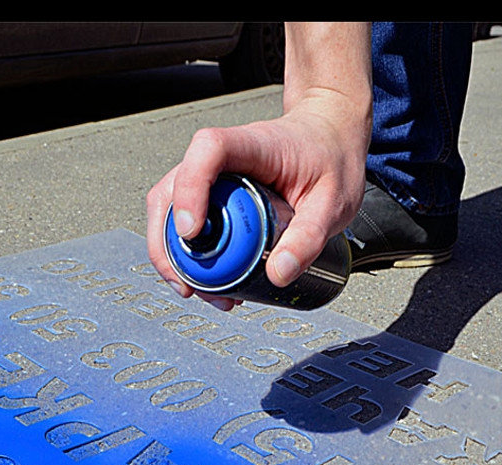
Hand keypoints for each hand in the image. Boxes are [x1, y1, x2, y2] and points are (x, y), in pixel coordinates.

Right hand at [146, 94, 369, 309]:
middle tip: (187, 283)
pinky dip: (186, 251)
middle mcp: (223, 157)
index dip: (190, 189)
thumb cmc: (330, 158)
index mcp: (251, 145)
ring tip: (196, 289)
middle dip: (167, 242)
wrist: (331, 139)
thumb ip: (309, 237)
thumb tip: (279, 274)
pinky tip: (205, 277)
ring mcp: (213, 175)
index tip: (191, 232)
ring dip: (173, 252)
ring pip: (170, 208)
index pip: (207, 152)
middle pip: (172, 188)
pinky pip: (184, 219)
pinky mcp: (212, 193)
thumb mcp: (333, 201)